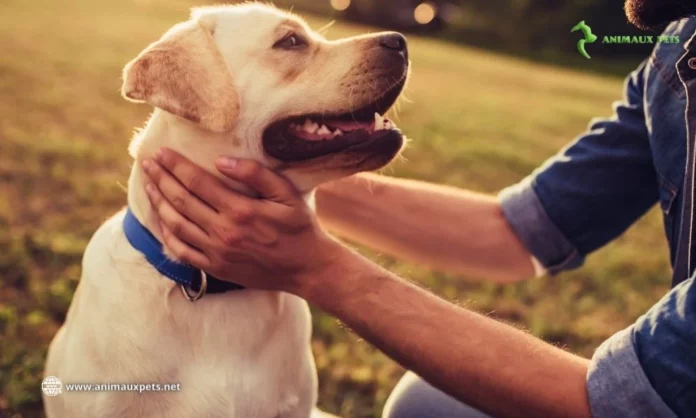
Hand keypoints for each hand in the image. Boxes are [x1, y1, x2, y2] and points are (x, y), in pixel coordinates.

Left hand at [141, 148, 343, 293]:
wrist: (307, 268)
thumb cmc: (299, 227)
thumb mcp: (287, 194)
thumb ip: (256, 174)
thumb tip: (221, 161)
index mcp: (240, 210)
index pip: (197, 182)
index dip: (176, 165)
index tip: (161, 152)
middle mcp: (223, 232)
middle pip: (181, 201)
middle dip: (161, 179)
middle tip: (146, 163)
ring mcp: (217, 252)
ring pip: (176, 224)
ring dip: (158, 203)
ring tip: (149, 186)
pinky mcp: (215, 268)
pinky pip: (182, 251)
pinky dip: (167, 234)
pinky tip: (161, 220)